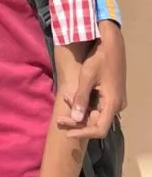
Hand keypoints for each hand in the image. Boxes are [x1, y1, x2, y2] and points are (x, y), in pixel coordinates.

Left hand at [57, 22, 126, 138]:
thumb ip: (81, 99)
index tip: (67, 133)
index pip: (99, 129)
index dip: (83, 133)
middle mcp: (117, 105)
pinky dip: (85, 103)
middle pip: (96, 122)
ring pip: (96, 113)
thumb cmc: (99, 58)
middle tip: (59, 119)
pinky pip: (98, 106)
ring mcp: (115, 100)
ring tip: (65, 98)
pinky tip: (72, 96)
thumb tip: (74, 119)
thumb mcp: (87, 77)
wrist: (112, 43)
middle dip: (76, 121)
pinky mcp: (112, 95)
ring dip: (79, 110)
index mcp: (113, 103)